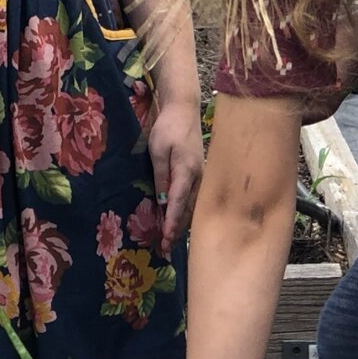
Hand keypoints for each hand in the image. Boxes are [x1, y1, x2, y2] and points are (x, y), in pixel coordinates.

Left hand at [149, 95, 204, 247]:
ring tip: (171, 240)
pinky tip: (178, 219)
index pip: (177, 202)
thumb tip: (161, 201)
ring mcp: (200, 175)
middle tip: (166, 249)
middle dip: (176, 229)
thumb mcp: (158, 150)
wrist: (184, 109)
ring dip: (181, 223)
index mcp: (186, 171)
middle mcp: (197, 177)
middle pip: (186, 209)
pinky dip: (184, 210)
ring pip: (190, 205)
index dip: (171, 222)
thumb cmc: (168, 127)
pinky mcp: (198, 173)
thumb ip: (161, 176)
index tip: (166, 238)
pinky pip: (191, 197)